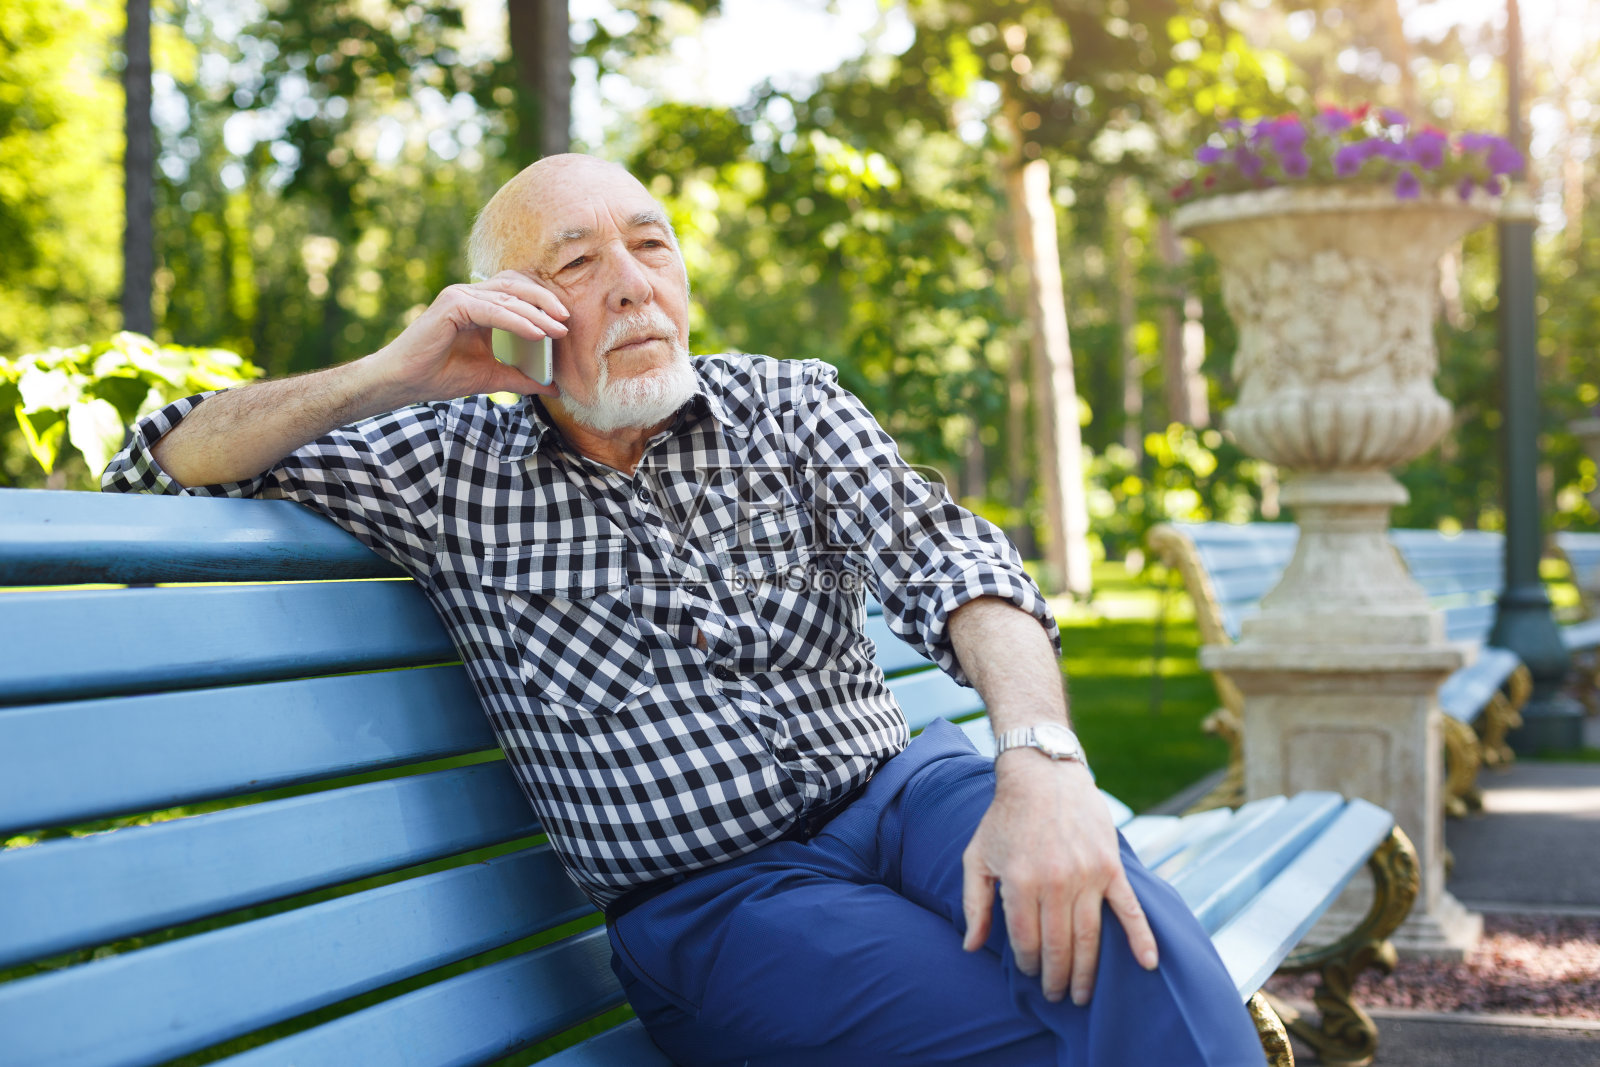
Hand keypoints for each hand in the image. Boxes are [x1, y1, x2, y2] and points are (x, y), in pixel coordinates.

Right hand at [370, 271, 568, 402]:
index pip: (517, 293)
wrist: (404, 383)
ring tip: (559, 328)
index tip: (566, 322)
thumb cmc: (440, 376)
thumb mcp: (491, 377)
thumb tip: (554, 388)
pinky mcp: (452, 304)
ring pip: (508, 298)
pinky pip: (493, 310)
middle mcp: (470, 295)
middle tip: (568, 320)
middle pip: (516, 287)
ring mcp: (459, 296)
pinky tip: (537, 333)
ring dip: (537, 312)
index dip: (543, 302)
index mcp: (479, 306)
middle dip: (546, 301)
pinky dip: (517, 321)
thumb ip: (521, 378)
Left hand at [961, 752, 1158, 1004]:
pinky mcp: (1111, 867)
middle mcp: (1055, 882)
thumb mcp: (977, 857)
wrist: (1043, 774)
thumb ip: (974, 904)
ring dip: (1088, 972)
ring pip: (1090, 937)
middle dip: (1057, 978)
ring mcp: (1087, 875)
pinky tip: (1148, 964)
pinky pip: (1129, 909)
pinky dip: (1141, 938)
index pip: (1026, 941)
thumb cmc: (1004, 818)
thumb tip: (971, 947)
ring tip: (1083, 995)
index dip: (1027, 964)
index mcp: (1020, 882)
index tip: (1028, 974)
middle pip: (1059, 946)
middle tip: (1057, 996)